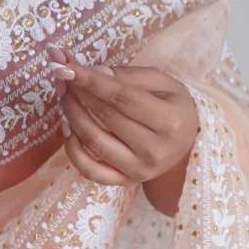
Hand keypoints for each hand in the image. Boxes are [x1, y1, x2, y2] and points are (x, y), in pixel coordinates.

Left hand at [45, 45, 198, 190]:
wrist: (187, 144)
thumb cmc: (173, 107)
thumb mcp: (162, 83)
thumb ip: (129, 76)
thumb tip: (94, 72)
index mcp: (169, 121)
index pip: (122, 97)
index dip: (91, 81)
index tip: (65, 66)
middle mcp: (155, 150)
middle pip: (105, 117)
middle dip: (78, 92)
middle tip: (62, 74)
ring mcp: (139, 170)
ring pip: (93, 142)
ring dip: (71, 115)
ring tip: (64, 95)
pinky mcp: (125, 182)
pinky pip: (89, 169)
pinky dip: (72, 149)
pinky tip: (68, 127)